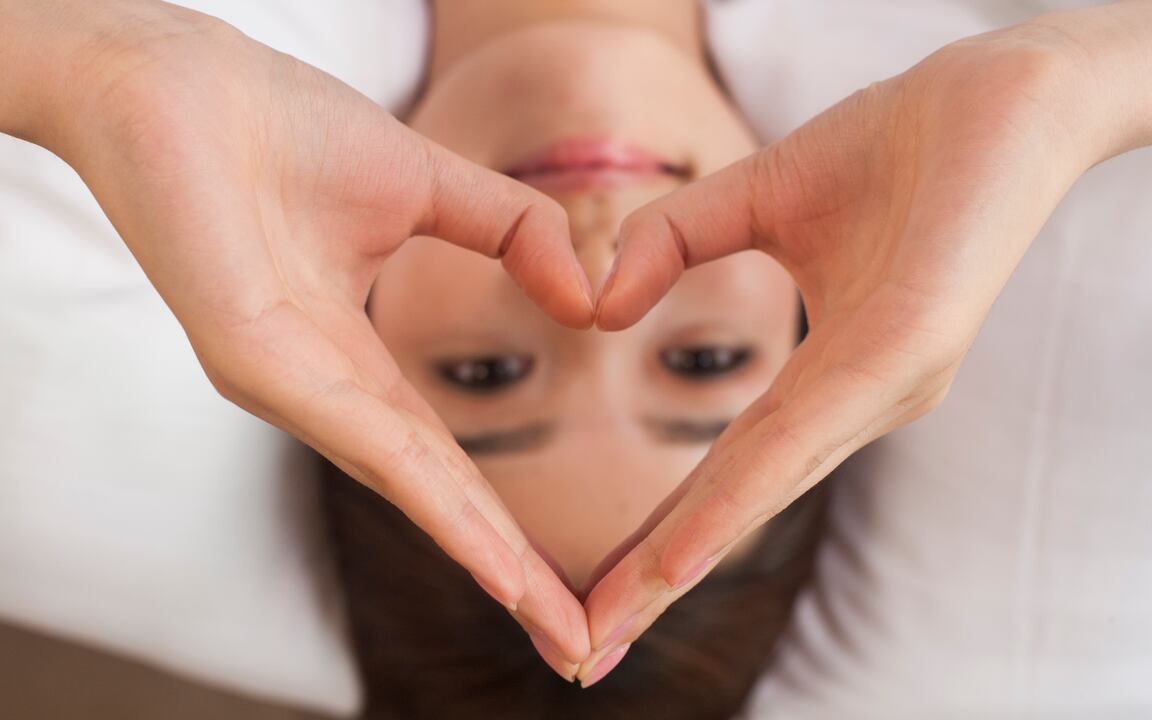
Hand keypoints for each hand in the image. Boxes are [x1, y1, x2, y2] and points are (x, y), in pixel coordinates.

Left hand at [0, 1, 593, 671]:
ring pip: (404, 485)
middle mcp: (319, 391)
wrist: (176, 75)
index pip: (444, 459)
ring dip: (483, 557)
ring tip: (550, 621)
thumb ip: (514, 231)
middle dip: (508, 574)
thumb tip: (586, 298)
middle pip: (430, 496)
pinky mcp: (252, 359)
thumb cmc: (281, 126)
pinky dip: (435, 500)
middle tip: (576, 647)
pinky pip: (364, 439)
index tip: (565, 581)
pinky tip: (489, 554)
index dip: (506, 520)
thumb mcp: (428, 184)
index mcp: (352, 359)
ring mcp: (285, 384)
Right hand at [576, 4, 1151, 683]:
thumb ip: (670, 241)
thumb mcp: (752, 193)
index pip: (730, 472)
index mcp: (835, 379)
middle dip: (658, 582)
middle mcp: (864, 402)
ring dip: (684, 559)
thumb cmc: (896, 142)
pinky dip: (737, 499)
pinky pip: (806, 433)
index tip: (603, 594)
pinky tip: (684, 552)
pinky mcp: (912, 345)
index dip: (664, 534)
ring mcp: (891, 383)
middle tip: (587, 655)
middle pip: (741, 502)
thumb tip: (599, 308)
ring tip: (617, 619)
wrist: (1006, 81)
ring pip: (766, 484)